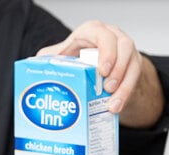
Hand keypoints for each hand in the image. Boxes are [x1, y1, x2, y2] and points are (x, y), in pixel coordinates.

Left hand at [37, 20, 163, 127]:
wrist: (100, 67)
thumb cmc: (81, 58)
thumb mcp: (65, 55)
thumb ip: (51, 58)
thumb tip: (33, 66)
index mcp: (93, 32)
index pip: (101, 33)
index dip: (105, 50)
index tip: (102, 70)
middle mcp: (113, 37)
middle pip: (123, 46)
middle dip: (117, 69)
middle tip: (108, 88)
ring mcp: (126, 52)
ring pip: (132, 64)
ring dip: (124, 85)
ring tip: (112, 104)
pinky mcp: (133, 66)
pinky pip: (135, 79)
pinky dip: (126, 95)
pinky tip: (116, 107)